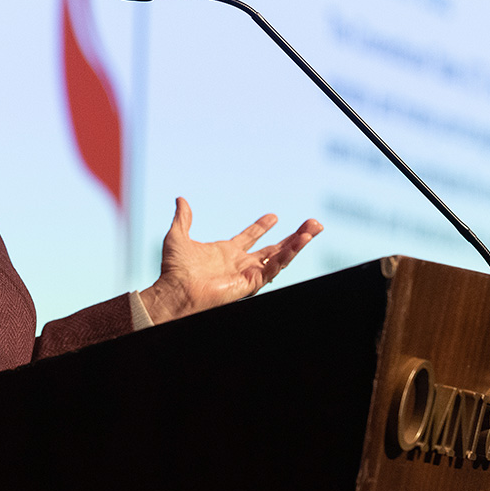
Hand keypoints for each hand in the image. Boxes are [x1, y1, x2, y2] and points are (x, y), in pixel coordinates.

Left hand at [139, 197, 320, 324]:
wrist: (175, 290)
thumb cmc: (174, 270)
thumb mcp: (178, 236)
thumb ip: (183, 218)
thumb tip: (180, 199)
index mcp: (225, 252)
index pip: (249, 238)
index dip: (261, 227)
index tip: (274, 216)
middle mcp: (240, 263)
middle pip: (274, 248)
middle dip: (294, 236)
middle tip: (312, 223)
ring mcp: (247, 273)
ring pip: (280, 257)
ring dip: (299, 243)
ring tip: (315, 228)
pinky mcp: (251, 282)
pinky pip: (275, 268)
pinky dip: (289, 254)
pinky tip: (301, 241)